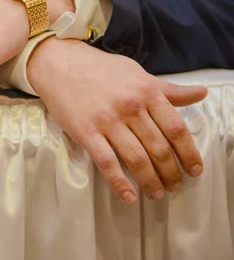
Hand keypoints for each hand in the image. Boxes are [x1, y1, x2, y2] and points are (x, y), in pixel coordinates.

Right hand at [29, 38, 206, 203]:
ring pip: (136, 158)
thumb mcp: (137, 73)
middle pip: (159, 148)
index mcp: (146, 92)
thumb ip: (167, 89)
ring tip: (157, 193)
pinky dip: (120, 183)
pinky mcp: (86, 132)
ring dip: (151, 181)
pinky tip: (129, 196)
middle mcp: (131, 107)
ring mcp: (107, 121)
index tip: (194, 169)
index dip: (189, 153)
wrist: (59, 63)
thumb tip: (200, 93)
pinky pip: (106, 162)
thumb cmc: (99, 68)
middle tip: (175, 186)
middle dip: (171, 172)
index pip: (176, 128)